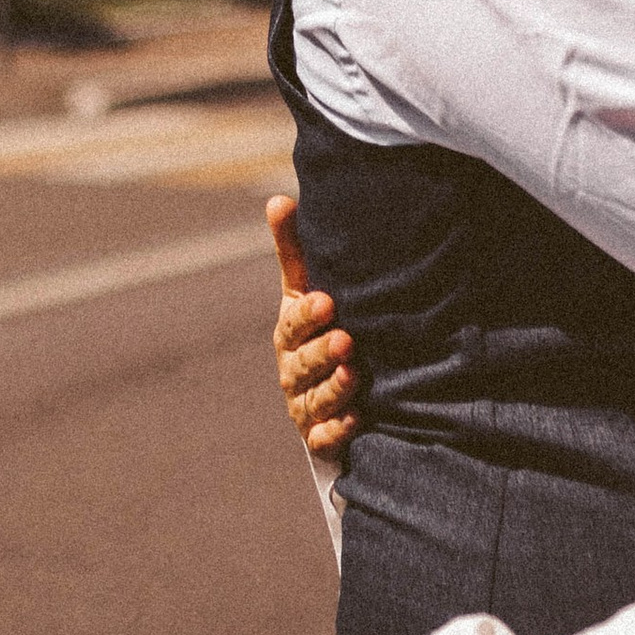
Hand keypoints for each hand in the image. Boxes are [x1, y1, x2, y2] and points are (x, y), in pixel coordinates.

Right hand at [267, 193, 357, 453]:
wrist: (326, 387)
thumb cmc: (317, 327)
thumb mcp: (306, 289)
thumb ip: (293, 249)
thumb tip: (278, 198)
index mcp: (289, 333)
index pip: (293, 324)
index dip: (307, 315)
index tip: (327, 301)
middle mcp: (292, 370)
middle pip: (303, 363)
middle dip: (322, 352)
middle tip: (346, 340)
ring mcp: (305, 404)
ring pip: (315, 400)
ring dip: (334, 389)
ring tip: (355, 375)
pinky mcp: (320, 434)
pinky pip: (325, 436)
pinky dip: (337, 429)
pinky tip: (356, 419)